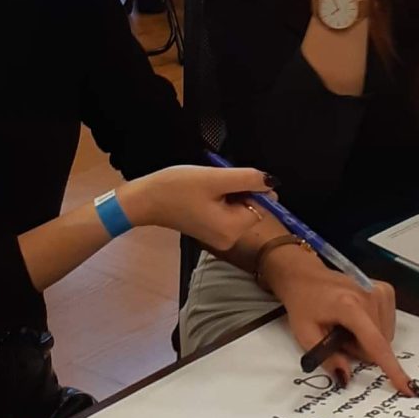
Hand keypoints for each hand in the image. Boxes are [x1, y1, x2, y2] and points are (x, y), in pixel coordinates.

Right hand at [121, 163, 274, 258]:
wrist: (145, 199)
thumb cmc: (177, 188)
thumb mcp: (215, 178)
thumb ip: (248, 179)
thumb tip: (273, 182)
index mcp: (233, 229)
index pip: (261, 204)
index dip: (250, 187)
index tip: (228, 180)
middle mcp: (229, 239)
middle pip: (250, 207)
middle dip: (237, 190)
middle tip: (213, 183)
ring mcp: (219, 238)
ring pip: (238, 208)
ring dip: (227, 193)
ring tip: (204, 188)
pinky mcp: (210, 232)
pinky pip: (226, 213)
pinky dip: (219, 200)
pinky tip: (201, 195)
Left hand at [265, 249, 413, 393]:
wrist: (306, 276)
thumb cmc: (304, 304)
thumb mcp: (305, 334)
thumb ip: (327, 358)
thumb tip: (346, 377)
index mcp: (349, 306)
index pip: (376, 343)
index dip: (391, 368)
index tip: (408, 388)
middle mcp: (370, 295)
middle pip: (378, 345)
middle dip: (359, 349)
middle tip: (338, 335)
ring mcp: (381, 291)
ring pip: (385, 337)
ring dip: (366, 339)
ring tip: (345, 324)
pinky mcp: (386, 290)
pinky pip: (387, 325)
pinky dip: (373, 329)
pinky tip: (357, 318)